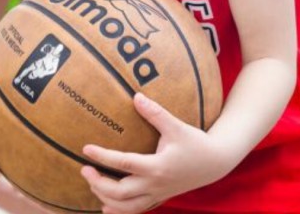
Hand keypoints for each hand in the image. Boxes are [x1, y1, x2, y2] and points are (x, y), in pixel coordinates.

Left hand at [81, 93, 231, 213]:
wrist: (215, 163)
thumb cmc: (195, 142)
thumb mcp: (176, 125)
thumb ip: (155, 113)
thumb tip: (136, 97)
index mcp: (157, 167)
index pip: (123, 163)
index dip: (103, 157)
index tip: (86, 149)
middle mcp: (155, 185)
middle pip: (120, 193)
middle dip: (99, 183)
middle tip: (84, 169)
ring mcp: (157, 194)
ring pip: (127, 207)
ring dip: (106, 199)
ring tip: (92, 184)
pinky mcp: (160, 197)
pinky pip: (137, 210)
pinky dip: (120, 211)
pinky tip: (106, 206)